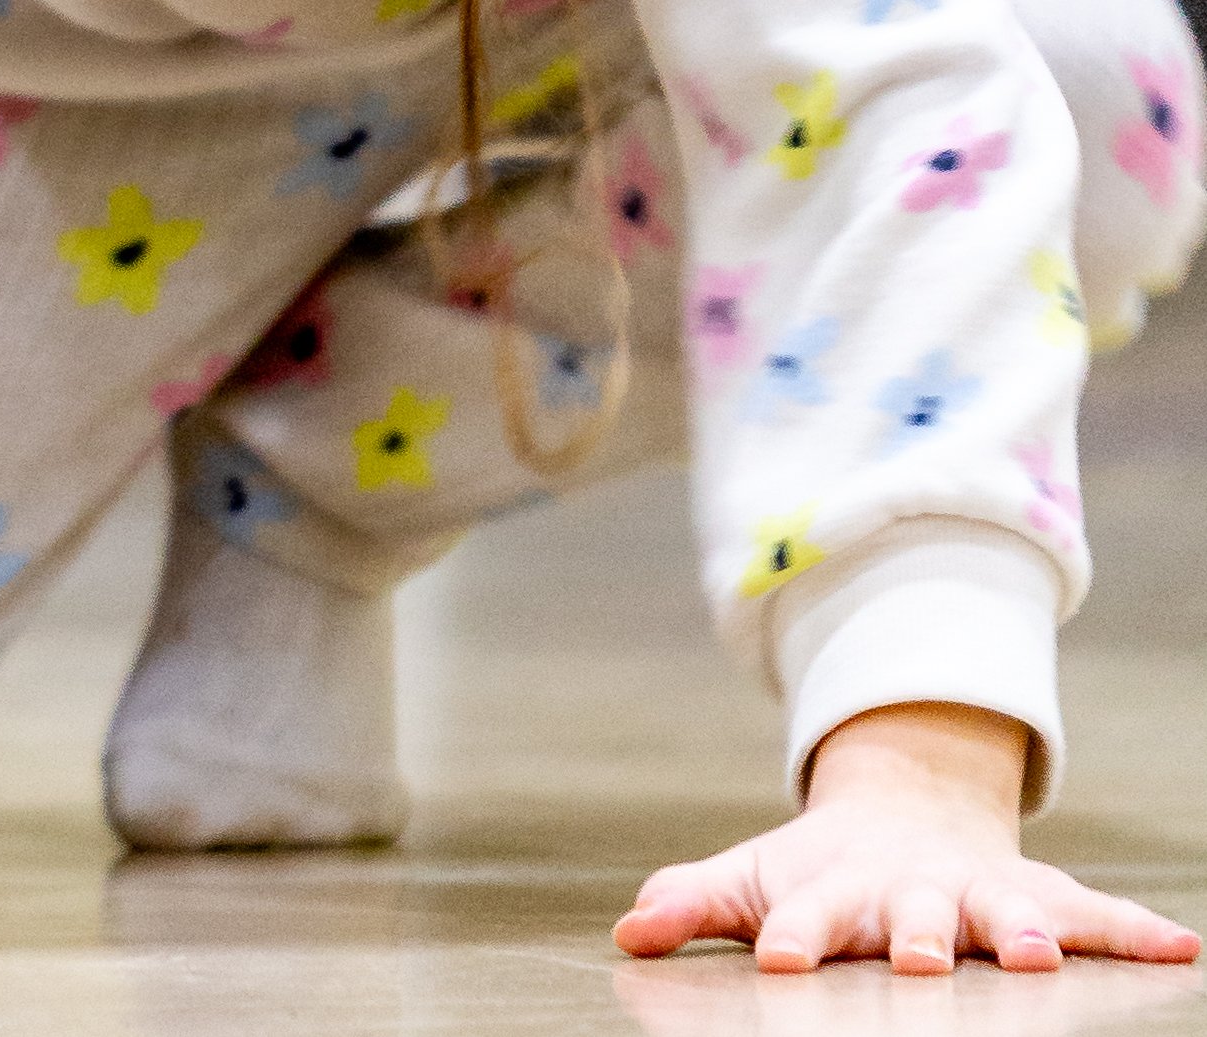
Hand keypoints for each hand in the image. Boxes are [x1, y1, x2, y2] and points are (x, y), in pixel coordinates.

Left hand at [615, 702, 1202, 973]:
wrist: (901, 816)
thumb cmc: (817, 871)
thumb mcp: (749, 882)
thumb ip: (692, 905)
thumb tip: (628, 933)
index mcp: (835, 894)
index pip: (803, 920)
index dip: (788, 938)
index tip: (776, 959)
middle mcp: (910, 896)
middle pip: (911, 920)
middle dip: (915, 940)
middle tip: (917, 962)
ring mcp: (976, 894)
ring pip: (1003, 914)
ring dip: (1020, 934)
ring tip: (1034, 955)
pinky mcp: (1037, 900)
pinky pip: (1094, 916)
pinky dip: (1137, 931)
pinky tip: (1179, 948)